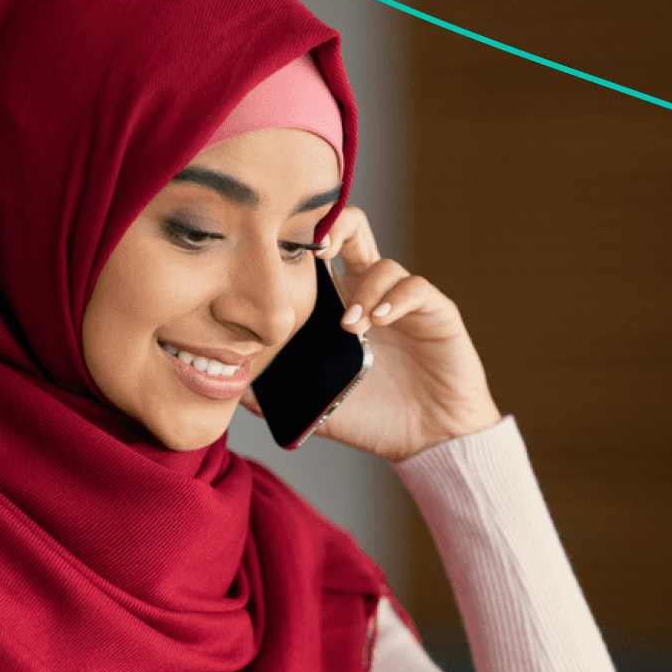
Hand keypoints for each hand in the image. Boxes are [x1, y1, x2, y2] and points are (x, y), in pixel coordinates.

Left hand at [244, 206, 501, 460]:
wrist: (429, 441)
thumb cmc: (378, 419)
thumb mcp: (321, 405)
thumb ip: (282, 395)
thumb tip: (235, 388)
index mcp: (342, 306)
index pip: (321, 256)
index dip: (301, 246)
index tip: (278, 257)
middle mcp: (374, 294)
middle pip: (354, 232)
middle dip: (332, 231)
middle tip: (314, 254)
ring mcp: (406, 302)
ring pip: (383, 265)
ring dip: (362, 292)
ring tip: (349, 326)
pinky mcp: (437, 313)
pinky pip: (416, 288)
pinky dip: (395, 299)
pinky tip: (379, 321)